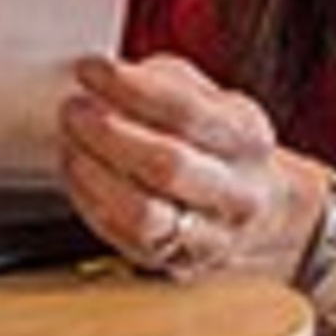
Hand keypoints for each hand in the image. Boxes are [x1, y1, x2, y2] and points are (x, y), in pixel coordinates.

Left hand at [59, 53, 311, 282]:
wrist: (266, 211)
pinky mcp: (179, 264)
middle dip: (107, 133)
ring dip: (93, 175)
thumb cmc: (220, 144)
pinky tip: (77, 175)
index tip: (89, 70)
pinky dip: (90, 204)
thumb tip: (103, 75)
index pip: (186, 112)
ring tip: (69, 143)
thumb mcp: (210, 99)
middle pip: (167, 166)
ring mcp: (212, 236)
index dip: (130, 88)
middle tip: (72, 110)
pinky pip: (126, 239)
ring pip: (145, 214)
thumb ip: (162, 82)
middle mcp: (237, 193)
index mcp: (246, 139)